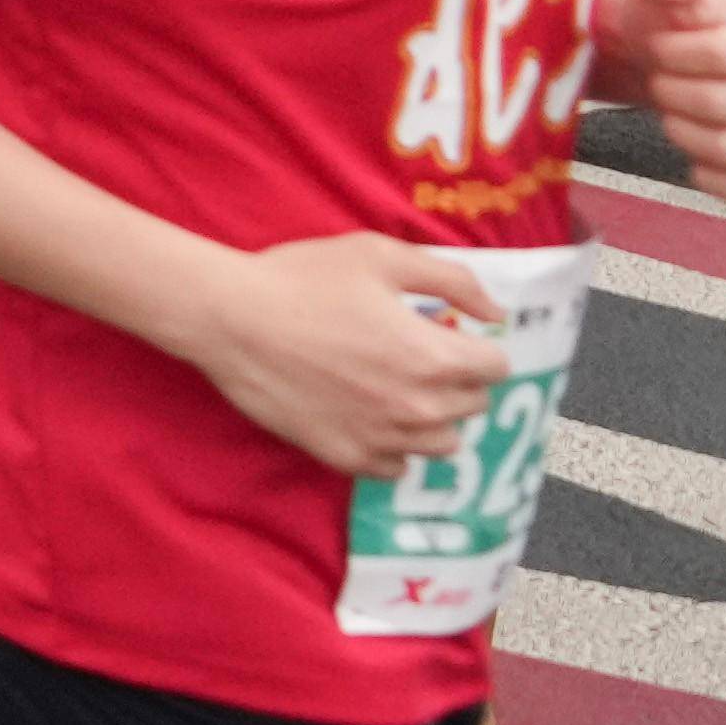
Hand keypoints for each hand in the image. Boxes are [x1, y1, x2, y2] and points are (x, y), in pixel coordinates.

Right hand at [174, 233, 513, 480]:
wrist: (229, 318)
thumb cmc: (303, 279)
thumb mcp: (381, 256)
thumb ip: (454, 281)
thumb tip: (496, 315)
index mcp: (434, 357)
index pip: (496, 367)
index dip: (475, 345)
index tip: (445, 334)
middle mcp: (418, 407)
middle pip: (473, 405)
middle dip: (455, 379)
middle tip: (413, 355)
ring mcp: (383, 438)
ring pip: (443, 443)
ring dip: (432, 417)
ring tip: (395, 390)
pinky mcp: (346, 456)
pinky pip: (397, 467)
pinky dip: (394, 446)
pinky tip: (369, 417)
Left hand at [601, 0, 725, 211]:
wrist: (672, 65)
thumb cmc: (674, 23)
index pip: (721, 56)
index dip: (671, 55)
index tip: (660, 47)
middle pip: (720, 107)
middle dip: (672, 94)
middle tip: (664, 82)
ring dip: (683, 132)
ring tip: (678, 110)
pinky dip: (716, 180)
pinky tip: (696, 159)